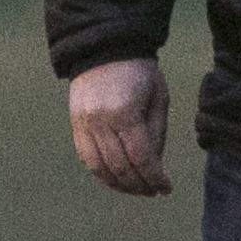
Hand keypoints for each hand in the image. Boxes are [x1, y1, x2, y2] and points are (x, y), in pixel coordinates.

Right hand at [69, 57, 172, 196]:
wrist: (105, 49)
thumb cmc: (140, 73)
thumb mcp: (158, 98)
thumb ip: (157, 133)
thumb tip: (154, 166)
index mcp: (125, 111)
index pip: (140, 157)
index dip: (154, 177)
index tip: (165, 189)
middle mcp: (100, 120)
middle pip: (120, 166)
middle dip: (138, 185)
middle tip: (152, 191)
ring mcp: (84, 123)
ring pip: (100, 167)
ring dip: (119, 184)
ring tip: (136, 189)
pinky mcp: (75, 125)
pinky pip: (86, 157)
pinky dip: (101, 173)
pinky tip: (116, 179)